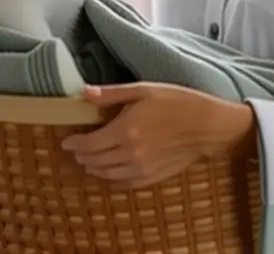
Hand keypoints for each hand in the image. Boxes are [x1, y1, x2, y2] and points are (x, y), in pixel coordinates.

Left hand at [60, 83, 257, 188]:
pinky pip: (123, 183)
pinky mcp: (151, 177)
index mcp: (124, 131)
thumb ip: (111, 94)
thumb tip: (83, 93)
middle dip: (81, 155)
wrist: (207, 125)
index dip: (74, 144)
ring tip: (89, 160)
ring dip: (93, 168)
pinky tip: (109, 171)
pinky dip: (111, 178)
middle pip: (94, 161)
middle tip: (76, 149)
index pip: (88, 145)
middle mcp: (129, 154)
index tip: (67, 140)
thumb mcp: (143, 90)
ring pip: (106, 174)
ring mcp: (140, 169)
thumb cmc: (177, 102)